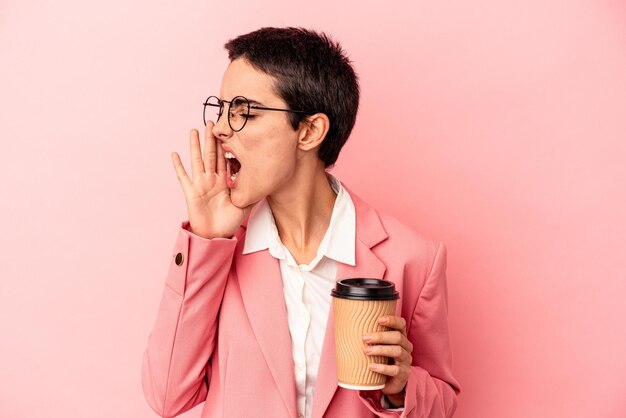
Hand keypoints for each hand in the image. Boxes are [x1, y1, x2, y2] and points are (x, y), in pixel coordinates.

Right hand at [171, 123, 254, 238]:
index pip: (225, 159)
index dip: (226, 145)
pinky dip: (178, 166)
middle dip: (211, 138)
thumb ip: (252, 193)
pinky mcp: (191, 192)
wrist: (216, 235)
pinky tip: (175, 154)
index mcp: (224, 181)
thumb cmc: (229, 222)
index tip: (228, 130)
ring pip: (197, 160)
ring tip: (194, 130)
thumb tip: (266, 183)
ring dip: (195, 145)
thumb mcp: (245, 205)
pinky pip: (183, 177)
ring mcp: (200, 184)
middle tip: (211, 121)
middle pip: (211, 154)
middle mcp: (212, 179)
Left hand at [363, 315, 412, 407]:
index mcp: (400, 337)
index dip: (392, 320)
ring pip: (397, 351)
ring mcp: (406, 360)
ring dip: (380, 350)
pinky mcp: (403, 374)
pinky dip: (382, 368)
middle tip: (365, 338)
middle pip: (398, 337)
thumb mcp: (377, 346)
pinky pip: (395, 370)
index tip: (379, 320)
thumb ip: (370, 337)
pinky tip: (371, 367)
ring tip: (366, 351)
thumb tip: (348, 325)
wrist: (388, 382)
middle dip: (380, 336)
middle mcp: (406, 347)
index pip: (401, 324)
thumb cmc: (380, 359)